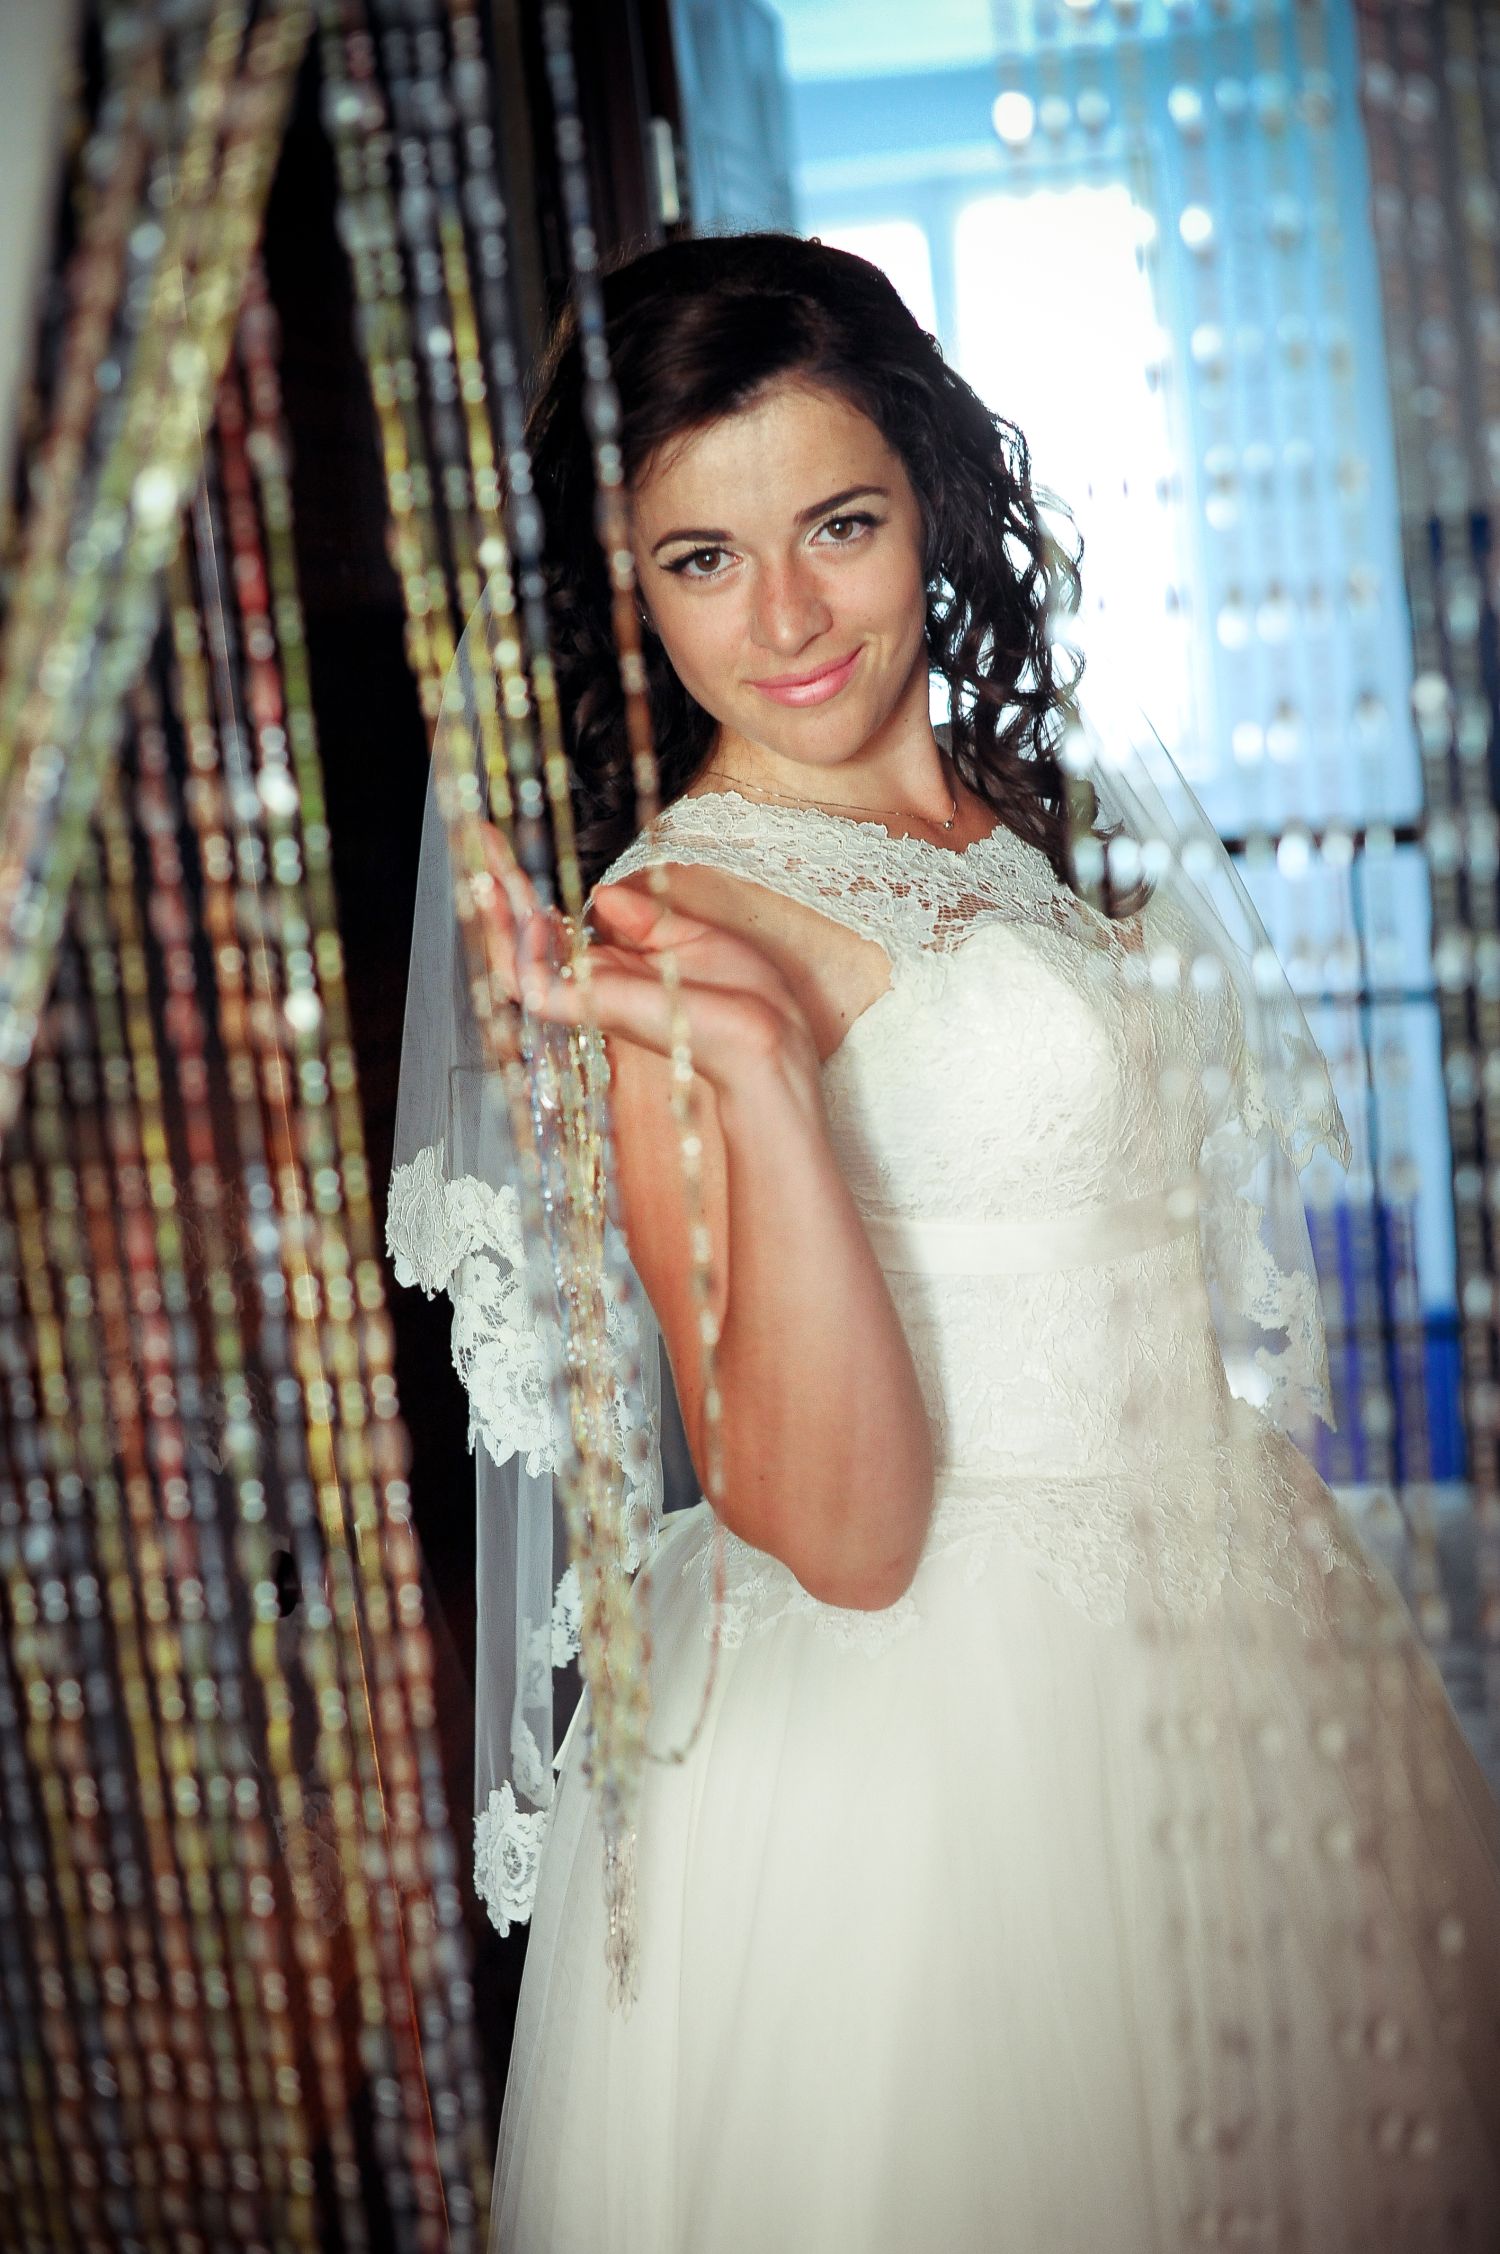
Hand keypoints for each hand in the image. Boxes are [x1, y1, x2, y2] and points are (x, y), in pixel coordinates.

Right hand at [474, 823, 817, 1101]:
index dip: (529, 888)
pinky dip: (522, 944)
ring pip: (515, 961)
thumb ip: (645, 919)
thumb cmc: (746, 998)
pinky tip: (528, 908)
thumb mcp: (693, 937)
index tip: (508, 843)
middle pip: (527, 937)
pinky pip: (532, 980)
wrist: (768, 1036)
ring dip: (496, 911)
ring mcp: (589, 1000)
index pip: (555, 928)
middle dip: (502, 886)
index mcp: (619, 971)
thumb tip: (602, 894)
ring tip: (487, 862)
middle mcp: (595, 986)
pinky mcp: (588, 1009)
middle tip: (482, 835)